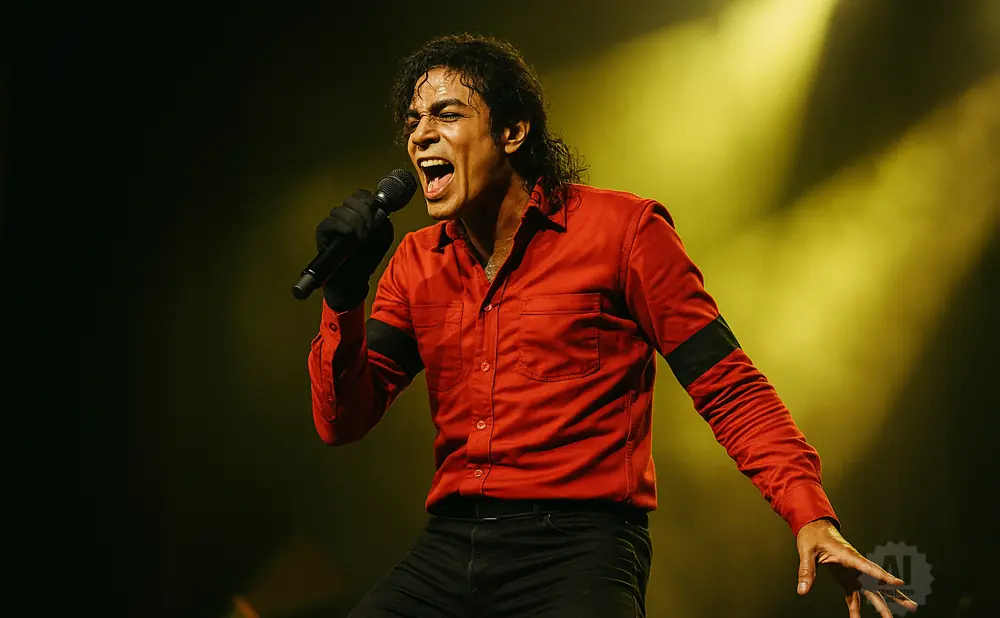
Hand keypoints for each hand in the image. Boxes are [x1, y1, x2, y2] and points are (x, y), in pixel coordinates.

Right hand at [315, 189, 394, 310]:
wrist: (354, 278)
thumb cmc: (367, 258)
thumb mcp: (383, 238)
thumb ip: (384, 222)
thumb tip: (379, 212)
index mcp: (359, 213)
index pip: (361, 195)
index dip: (369, 200)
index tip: (377, 211)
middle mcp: (345, 215)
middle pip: (352, 200)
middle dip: (365, 213)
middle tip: (370, 230)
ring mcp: (333, 222)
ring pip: (341, 210)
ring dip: (356, 222)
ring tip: (363, 238)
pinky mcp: (323, 233)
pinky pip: (330, 222)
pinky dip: (342, 226)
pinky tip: (350, 233)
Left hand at [796, 518, 917, 616]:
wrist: (814, 527)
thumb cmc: (812, 536)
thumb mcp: (806, 551)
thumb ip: (806, 571)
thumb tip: (802, 591)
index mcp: (848, 555)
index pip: (868, 567)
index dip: (883, 576)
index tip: (899, 583)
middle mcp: (855, 565)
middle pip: (878, 582)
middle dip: (895, 595)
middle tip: (912, 606)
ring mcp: (853, 573)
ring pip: (871, 591)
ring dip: (882, 605)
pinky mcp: (846, 578)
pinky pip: (853, 595)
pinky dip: (855, 608)